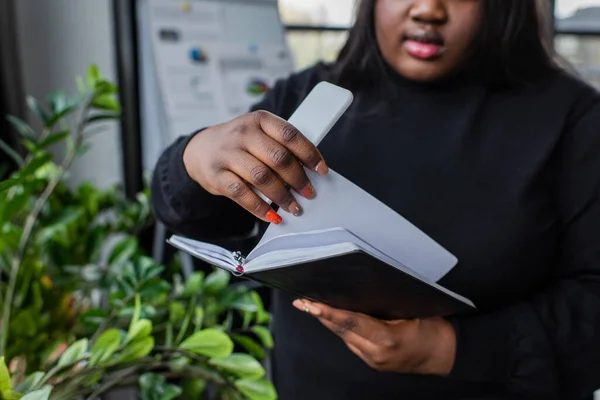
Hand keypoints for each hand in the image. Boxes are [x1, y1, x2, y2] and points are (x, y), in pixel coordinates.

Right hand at [183, 110, 327, 223]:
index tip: (322, 171)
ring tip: (294, 207)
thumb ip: (281, 146)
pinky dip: (260, 208)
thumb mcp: (259, 134)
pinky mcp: (217, 176)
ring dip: (282, 196)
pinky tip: (272, 216)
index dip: (309, 154)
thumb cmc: (240, 144)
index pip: (290, 135)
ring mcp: (228, 154)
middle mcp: (243, 134)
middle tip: (309, 193)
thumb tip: (311, 172)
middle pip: (278, 158)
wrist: (200, 150)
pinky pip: (242, 194)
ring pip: (262, 177)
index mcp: (260, 120)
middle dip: (298, 179)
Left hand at [293, 299, 456, 375]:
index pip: (350, 322)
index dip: (328, 312)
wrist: (444, 355)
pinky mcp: (373, 362)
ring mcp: (373, 360)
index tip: (311, 304)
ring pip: (344, 337)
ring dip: (328, 322)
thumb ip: (385, 306)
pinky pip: (352, 342)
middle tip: (301, 302)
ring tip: (310, 307)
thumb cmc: (432, 329)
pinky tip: (332, 319)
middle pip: (341, 331)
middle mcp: (375, 353)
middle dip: (320, 315)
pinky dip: (341, 329)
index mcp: (386, 339)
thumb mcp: (412, 311)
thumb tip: (360, 292)